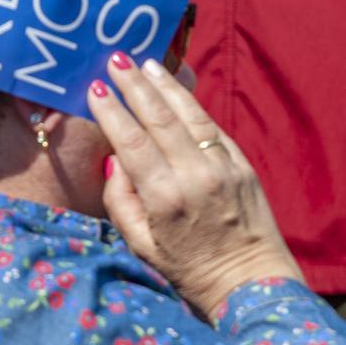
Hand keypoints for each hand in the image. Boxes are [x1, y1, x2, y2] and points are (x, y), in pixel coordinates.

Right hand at [89, 55, 303, 319]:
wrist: (251, 284)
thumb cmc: (188, 269)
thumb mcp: (140, 245)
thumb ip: (121, 201)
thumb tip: (115, 161)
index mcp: (164, 198)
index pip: (131, 141)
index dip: (111, 111)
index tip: (94, 87)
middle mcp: (194, 176)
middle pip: (159, 118)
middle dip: (134, 85)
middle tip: (115, 59)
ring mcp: (223, 168)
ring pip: (189, 114)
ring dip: (165, 85)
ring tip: (145, 63)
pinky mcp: (243, 166)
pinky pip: (212, 127)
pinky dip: (191, 104)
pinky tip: (176, 89)